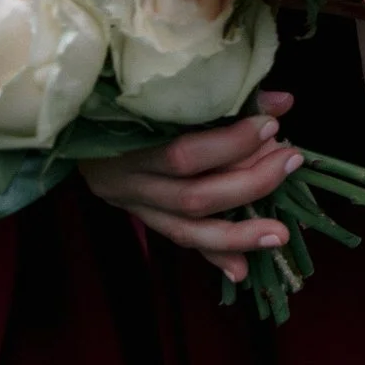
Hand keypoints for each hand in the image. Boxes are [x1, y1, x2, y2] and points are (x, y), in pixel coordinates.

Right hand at [81, 92, 302, 281]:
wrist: (73, 119)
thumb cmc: (129, 97)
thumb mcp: (166, 94)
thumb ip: (224, 99)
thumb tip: (283, 102)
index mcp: (125, 144)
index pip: (184, 155)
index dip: (232, 144)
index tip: (271, 125)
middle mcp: (126, 181)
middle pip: (192, 196)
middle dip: (250, 183)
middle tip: (291, 160)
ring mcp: (132, 204)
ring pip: (185, 230)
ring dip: (238, 234)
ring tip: (280, 234)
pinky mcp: (142, 218)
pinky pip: (180, 240)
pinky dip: (213, 254)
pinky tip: (243, 270)